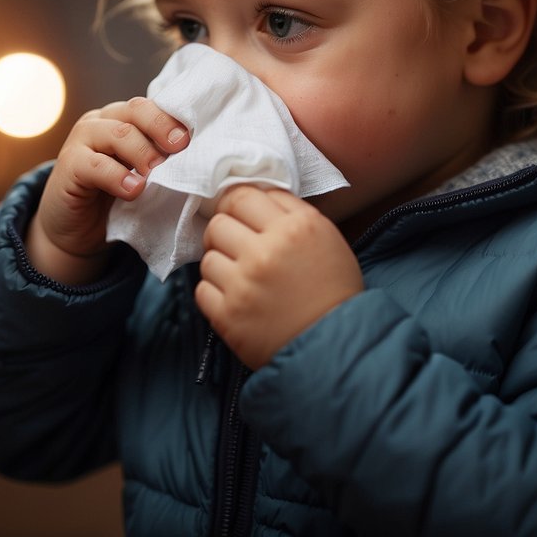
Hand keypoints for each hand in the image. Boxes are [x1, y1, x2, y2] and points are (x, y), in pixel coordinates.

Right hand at [27, 97, 188, 285]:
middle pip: (136, 110)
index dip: (175, 117)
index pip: (151, 106)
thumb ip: (160, 161)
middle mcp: (100, 122)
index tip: (196, 136)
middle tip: (181, 147)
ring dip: (144, 152)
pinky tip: (133, 190)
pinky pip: (94, 165)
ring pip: (118, 133)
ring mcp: (81, 141)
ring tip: (157, 173)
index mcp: (121, 119)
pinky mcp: (68, 166)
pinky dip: (118, 176)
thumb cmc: (114, 201)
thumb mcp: (141, 176)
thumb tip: (199, 158)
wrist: (75, 233)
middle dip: (162, 127)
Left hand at [196, 185, 363, 369]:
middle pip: (218, 223)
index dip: (235, 203)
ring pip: (207, 257)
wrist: (334, 345)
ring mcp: (243, 285)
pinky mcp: (228, 316)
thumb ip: (289, 209)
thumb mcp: (324, 236)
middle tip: (237, 246)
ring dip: (221, 265)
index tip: (237, 214)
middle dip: (225, 233)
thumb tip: (253, 191)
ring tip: (242, 277)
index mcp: (294, 227)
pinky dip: (215, 293)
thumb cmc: (332, 288)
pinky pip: (202, 289)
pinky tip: (236, 298)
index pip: (241, 196)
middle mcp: (265, 252)